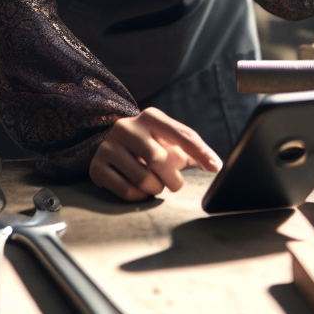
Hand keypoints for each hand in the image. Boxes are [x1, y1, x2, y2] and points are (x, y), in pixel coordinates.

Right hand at [89, 107, 222, 201]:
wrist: (113, 146)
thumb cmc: (151, 145)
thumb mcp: (171, 142)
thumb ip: (193, 150)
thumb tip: (216, 165)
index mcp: (150, 117)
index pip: (180, 134)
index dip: (199, 151)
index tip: (215, 167)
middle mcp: (126, 127)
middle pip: (159, 160)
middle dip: (172, 179)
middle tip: (174, 183)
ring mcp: (108, 146)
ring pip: (143, 180)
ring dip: (156, 188)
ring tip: (154, 183)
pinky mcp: (97, 166)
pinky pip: (127, 191)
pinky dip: (140, 196)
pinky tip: (140, 189)